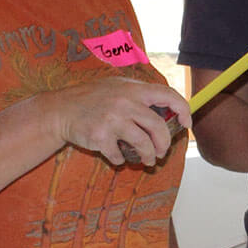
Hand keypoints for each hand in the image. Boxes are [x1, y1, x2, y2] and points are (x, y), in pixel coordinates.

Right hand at [50, 78, 191, 166]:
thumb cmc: (92, 98)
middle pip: (158, 127)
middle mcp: (125, 102)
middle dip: (165, 144)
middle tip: (162, 152)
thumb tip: (168, 110)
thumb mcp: (117, 86)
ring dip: (148, 156)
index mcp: (133, 89)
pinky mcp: (100, 136)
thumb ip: (140, 95)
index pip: (168, 96)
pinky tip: (118, 157)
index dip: (183, 110)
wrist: (60, 110)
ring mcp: (112, 119)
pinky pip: (119, 155)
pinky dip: (121, 160)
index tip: (186, 124)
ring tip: (147, 160)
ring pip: (143, 144)